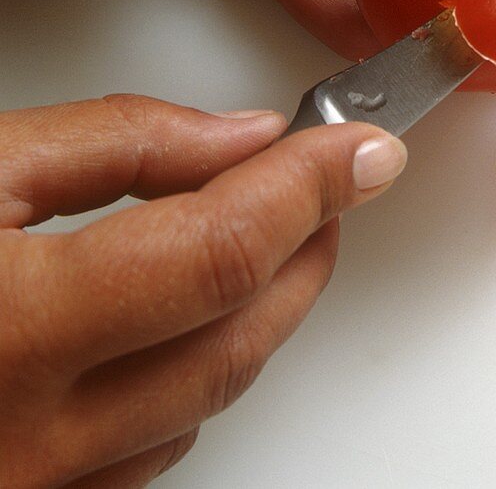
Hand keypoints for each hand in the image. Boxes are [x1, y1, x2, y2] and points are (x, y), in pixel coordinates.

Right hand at [0, 96, 405, 486]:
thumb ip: (113, 144)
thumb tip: (241, 140)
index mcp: (9, 332)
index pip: (222, 251)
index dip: (311, 187)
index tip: (362, 150)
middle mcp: (27, 442)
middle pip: (238, 338)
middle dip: (306, 246)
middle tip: (332, 182)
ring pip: (206, 401)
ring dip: (259, 309)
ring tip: (267, 233)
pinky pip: (151, 454)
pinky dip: (195, 374)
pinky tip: (189, 318)